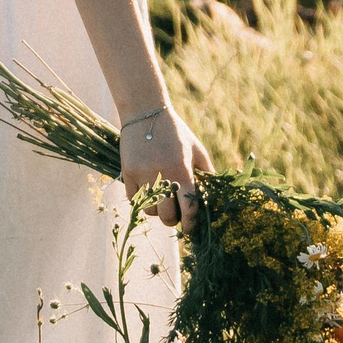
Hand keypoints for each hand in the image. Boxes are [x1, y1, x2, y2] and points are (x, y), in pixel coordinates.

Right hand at [119, 108, 212, 230]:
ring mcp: (142, 175)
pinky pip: (134, 199)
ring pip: (149, 210)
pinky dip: (141, 200)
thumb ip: (206, 174)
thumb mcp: (196, 150)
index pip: (189, 209)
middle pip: (167, 216)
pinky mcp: (127, 173)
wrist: (145, 113)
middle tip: (174, 214)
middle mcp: (162, 176)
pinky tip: (147, 191)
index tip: (191, 230)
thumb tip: (214, 198)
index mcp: (182, 171)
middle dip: (172, 220)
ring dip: (157, 210)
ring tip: (161, 200)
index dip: (191, 224)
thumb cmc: (176, 132)